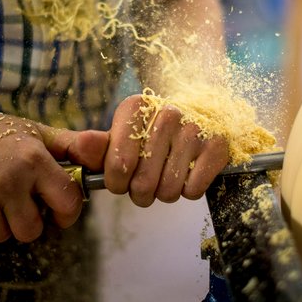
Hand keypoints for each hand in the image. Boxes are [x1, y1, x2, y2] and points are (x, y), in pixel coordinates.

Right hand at [0, 108, 107, 242]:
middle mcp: (10, 180)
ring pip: (5, 236)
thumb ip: (72, 146)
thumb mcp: (34, 132)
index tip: (57, 209)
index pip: (68, 203)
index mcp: (34, 160)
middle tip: (18, 201)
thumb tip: (106, 150)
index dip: (67, 212)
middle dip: (29, 221)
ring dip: (2, 223)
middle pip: (34, 230)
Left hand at [104, 95, 228, 205]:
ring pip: (169, 191)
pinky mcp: (218, 145)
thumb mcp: (122, 133)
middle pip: (142, 184)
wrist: (200, 112)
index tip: (122, 178)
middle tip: (146, 182)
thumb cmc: (153, 130)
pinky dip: (188, 190)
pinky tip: (188, 172)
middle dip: (141, 192)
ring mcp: (195, 129)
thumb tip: (83, 148)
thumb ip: (96, 147)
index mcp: (136, 108)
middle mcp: (167, 114)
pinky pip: (193, 190)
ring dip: (164, 193)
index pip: (117, 166)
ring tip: (167, 176)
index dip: (117, 182)